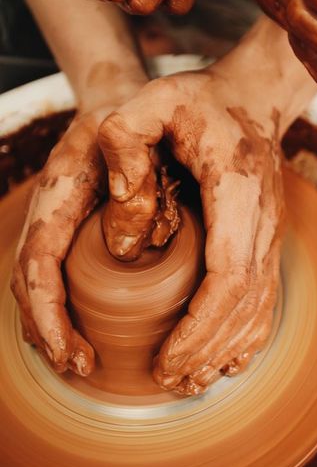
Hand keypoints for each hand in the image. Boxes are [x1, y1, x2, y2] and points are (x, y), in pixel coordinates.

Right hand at [10, 79, 146, 375]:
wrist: (118, 98)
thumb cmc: (131, 116)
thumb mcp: (135, 131)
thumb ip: (134, 172)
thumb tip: (127, 245)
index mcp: (59, 192)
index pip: (39, 264)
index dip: (50, 314)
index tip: (75, 352)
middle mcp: (51, 211)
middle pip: (30, 284)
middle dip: (50, 332)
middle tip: (80, 367)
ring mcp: (58, 221)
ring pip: (38, 284)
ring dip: (52, 327)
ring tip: (78, 362)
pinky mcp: (72, 230)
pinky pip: (56, 277)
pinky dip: (62, 310)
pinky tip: (83, 333)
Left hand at [97, 63, 285, 394]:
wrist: (252, 99)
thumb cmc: (200, 102)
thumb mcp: (152, 100)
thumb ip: (125, 138)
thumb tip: (122, 207)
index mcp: (237, 191)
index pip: (228, 275)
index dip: (200, 326)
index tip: (166, 358)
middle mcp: (263, 221)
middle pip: (245, 304)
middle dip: (207, 349)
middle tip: (168, 380)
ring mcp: (271, 235)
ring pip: (260, 309)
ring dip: (227, 351)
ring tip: (190, 382)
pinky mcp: (267, 242)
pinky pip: (266, 301)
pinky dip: (248, 337)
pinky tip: (226, 362)